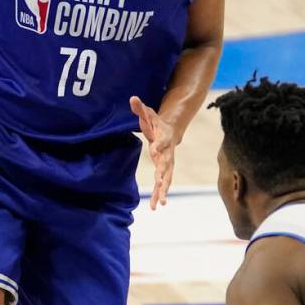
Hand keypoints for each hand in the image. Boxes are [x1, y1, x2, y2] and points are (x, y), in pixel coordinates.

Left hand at [130, 96, 175, 210]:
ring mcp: (168, 163)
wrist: (171, 130)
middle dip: (163, 175)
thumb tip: (132, 98)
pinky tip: (156, 206)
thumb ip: (140, 107)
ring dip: (163, 191)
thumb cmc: (156, 122)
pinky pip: (163, 184)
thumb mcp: (148, 113)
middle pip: (167, 165)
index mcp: (164, 138)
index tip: (154, 150)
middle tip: (160, 184)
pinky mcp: (165, 170)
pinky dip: (160, 194)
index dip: (158, 145)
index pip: (161, 142)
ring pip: (166, 179)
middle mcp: (168, 153)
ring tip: (160, 204)